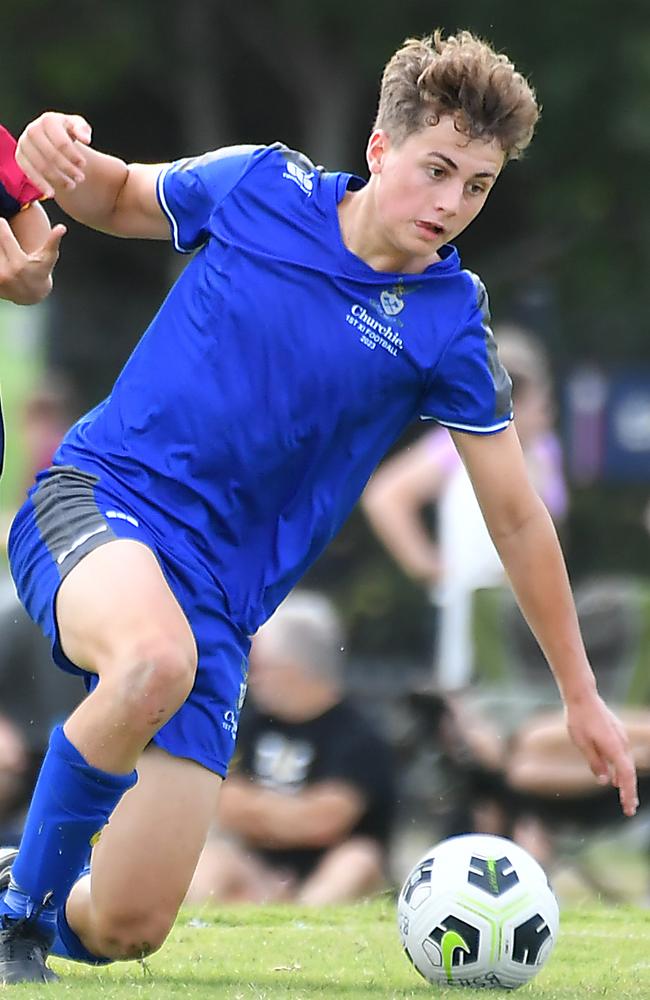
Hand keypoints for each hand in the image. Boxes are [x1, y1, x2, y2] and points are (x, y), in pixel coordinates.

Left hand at [0, 218, 65, 303]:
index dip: (2, 226)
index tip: (2, 221)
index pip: (3, 236)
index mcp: (18, 263)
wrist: (32, 295)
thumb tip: (61, 227)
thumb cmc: (41, 271)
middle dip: (0, 238)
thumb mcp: (48, 257)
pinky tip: (4, 260)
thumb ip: (53, 241)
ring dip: (0, 249)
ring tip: (8, 254)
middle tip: (8, 243)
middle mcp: (5, 273)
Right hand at [16, 112, 92, 198]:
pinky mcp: (20, 157)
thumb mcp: (76, 126)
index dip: (74, 155)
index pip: (62, 142)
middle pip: (52, 155)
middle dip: (68, 169)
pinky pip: (29, 173)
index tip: (83, 164)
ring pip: (41, 165)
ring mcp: (24, 143)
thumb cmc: (67, 133)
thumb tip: (85, 139)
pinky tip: (52, 193)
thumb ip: (82, 129)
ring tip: (71, 185)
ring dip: (58, 178)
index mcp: (48, 120)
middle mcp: (33, 130)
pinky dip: (41, 184)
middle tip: (80, 178)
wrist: (50, 138)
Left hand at [565, 693, 638, 816]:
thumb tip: (604, 781)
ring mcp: (621, 736)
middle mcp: (622, 742)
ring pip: (626, 763)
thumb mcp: (582, 743)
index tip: (628, 807)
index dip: (628, 793)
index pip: (626, 775)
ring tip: (624, 797)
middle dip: (629, 791)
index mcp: (614, 747)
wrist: (582, 696)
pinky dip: (621, 769)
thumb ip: (594, 763)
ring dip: (625, 781)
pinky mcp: (617, 732)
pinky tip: (615, 777)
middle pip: (629, 772)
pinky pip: (622, 755)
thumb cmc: (579, 719)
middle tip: (629, 809)